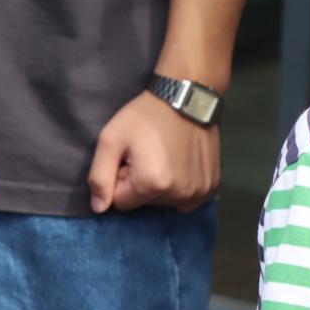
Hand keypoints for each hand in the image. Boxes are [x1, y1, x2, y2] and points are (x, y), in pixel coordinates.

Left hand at [87, 90, 219, 212]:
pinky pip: (186, 199)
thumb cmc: (144, 117)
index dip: (119, 178)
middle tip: (144, 154)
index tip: (127, 158)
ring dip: (159, 184)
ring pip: (165, 201)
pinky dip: (179, 186)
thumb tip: (98, 209)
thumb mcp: (110, 140)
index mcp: (152, 186)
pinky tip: (179, 163)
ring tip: (161, 155)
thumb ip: (100, 177)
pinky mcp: (211, 188)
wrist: (185, 100)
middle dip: (138, 182)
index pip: (121, 202)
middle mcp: (179, 195)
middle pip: (144, 202)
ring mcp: (199, 193)